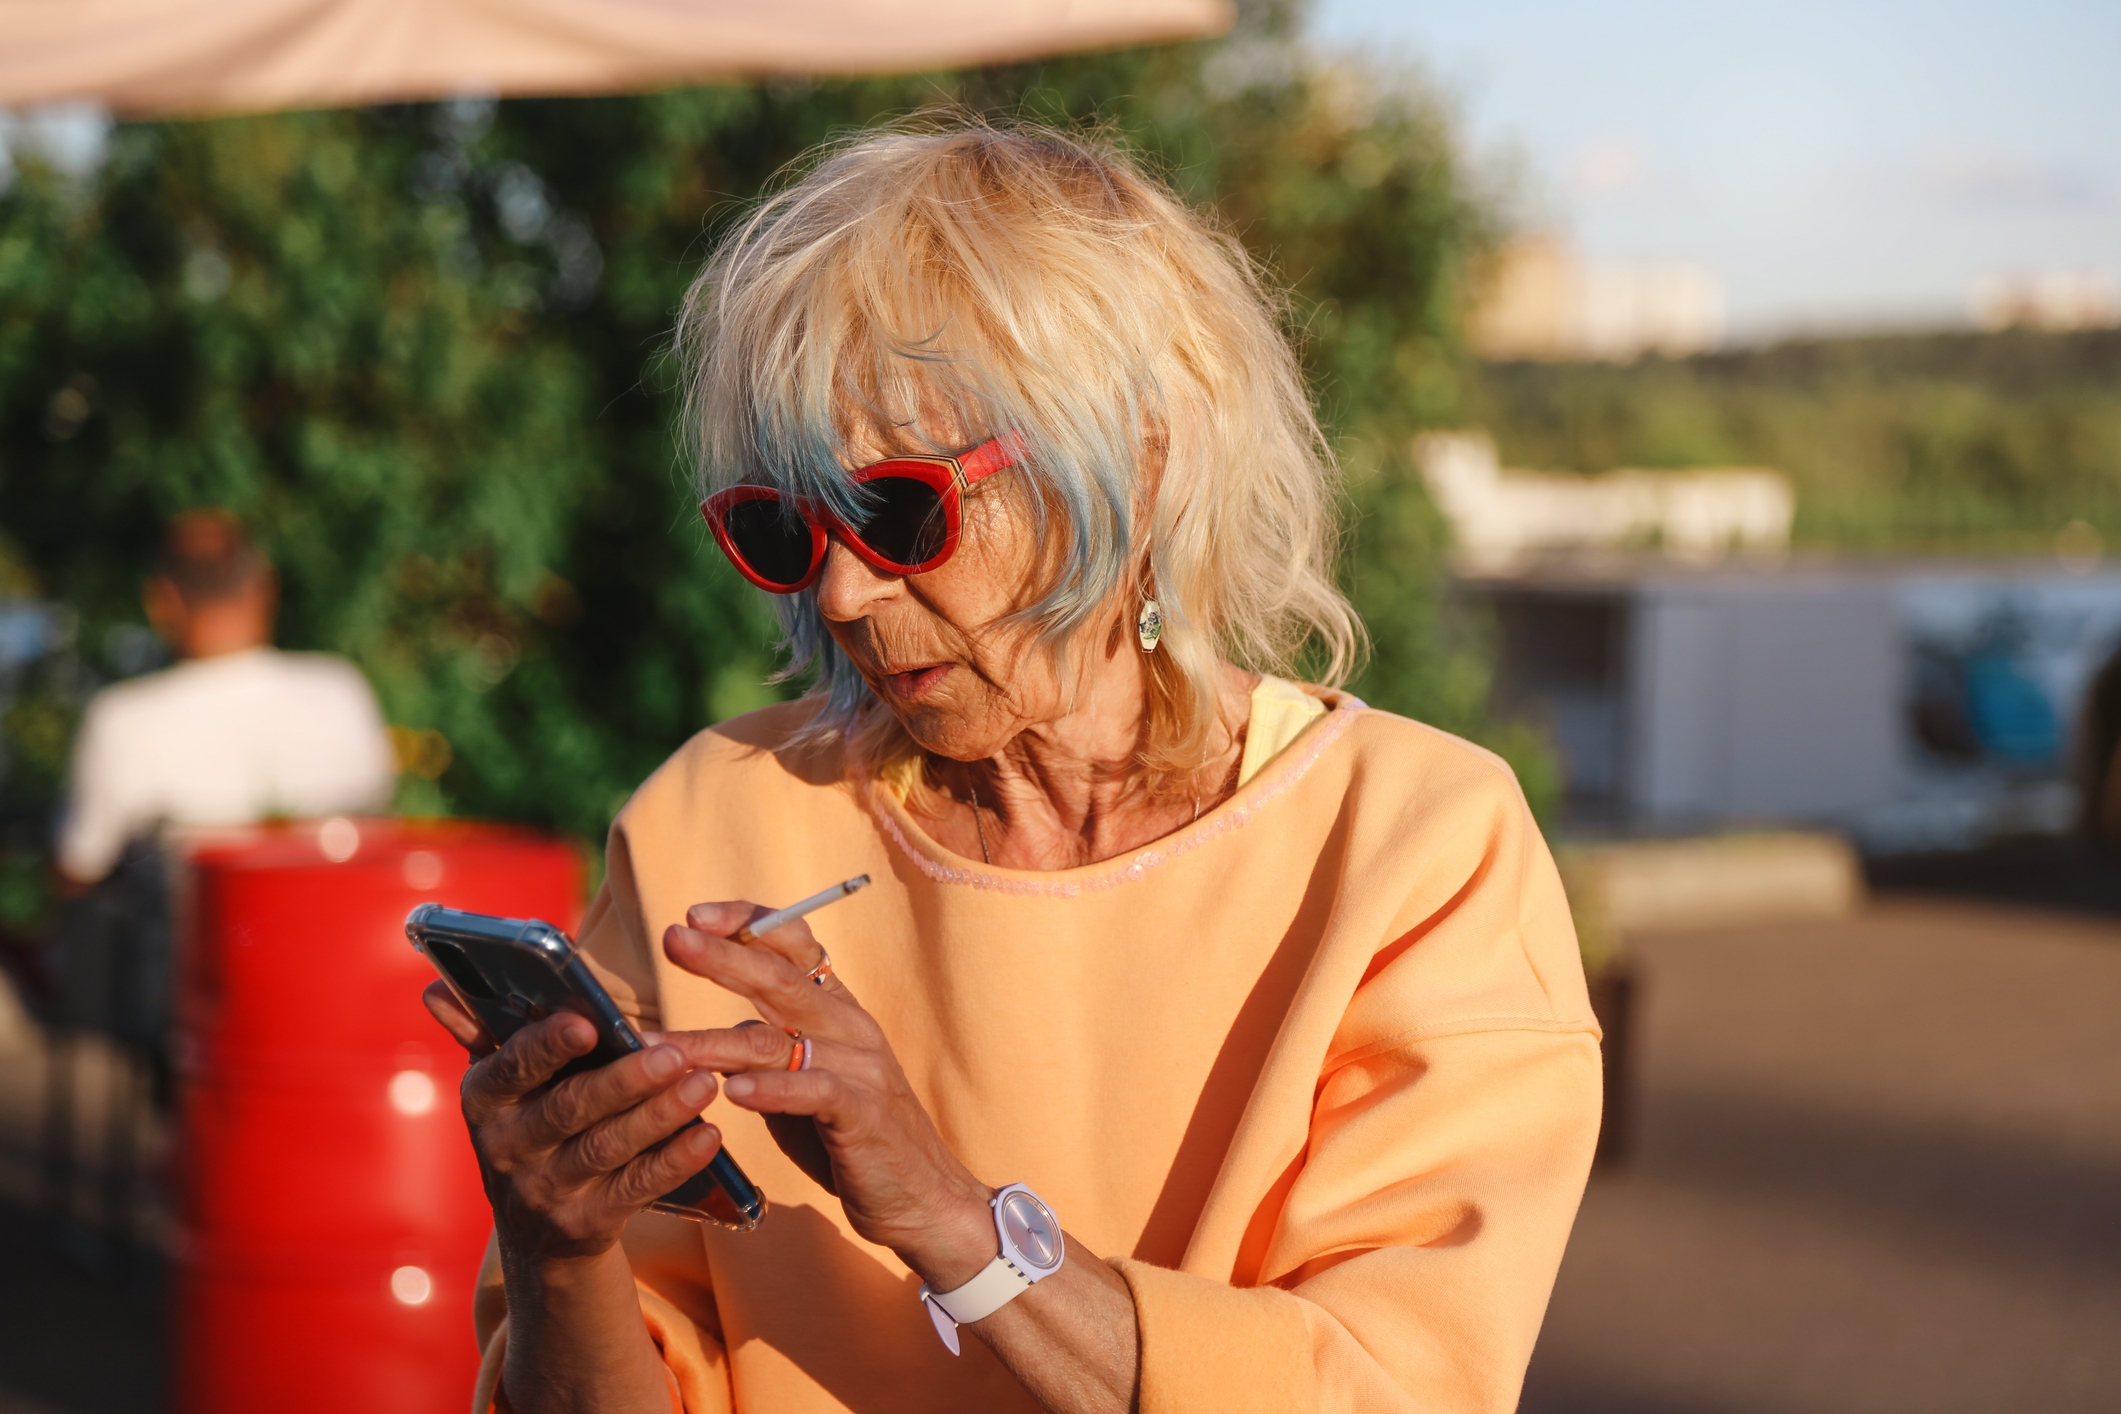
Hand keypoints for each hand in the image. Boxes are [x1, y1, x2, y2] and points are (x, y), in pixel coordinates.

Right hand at [423, 982, 725, 1261]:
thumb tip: (434, 986)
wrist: (536, 1233)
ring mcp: (544, 1192)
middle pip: (570, 1109)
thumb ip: (480, 1030)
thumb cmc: (529, 1124)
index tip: (587, 1022)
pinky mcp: (583, 1227)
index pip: (512, 1068)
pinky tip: (708, 1136)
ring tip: (703, 1084)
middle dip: (625, 1080)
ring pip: (607, 1149)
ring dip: (659, 1115)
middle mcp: (507, 1148)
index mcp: (484, 1100)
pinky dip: (674, 1163)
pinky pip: (634, 1190)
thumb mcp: (500, 1084)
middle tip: (676, 1054)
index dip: (547, 1046)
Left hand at [657, 903, 997, 1287]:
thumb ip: (767, 1055)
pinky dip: (770, 1090)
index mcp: (838, 1010)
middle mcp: (850, 1027)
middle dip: (722, 957)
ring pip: (775, 1040)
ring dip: (711, 1042)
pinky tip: (732, 1092)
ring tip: (658, 1047)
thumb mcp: (807, 1085)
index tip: (694, 916)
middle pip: (780, 978)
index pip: (795, 946)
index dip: (747, 923)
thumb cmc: (854, 1140)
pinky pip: (812, 1091)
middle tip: (674, 940)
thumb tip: (703, 1040)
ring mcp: (860, 1068)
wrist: (925, 1200)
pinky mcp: (863, 1115)